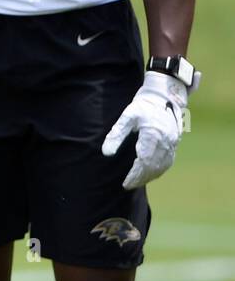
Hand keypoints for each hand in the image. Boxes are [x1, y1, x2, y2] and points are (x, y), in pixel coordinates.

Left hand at [102, 71, 190, 188]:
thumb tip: (106, 153)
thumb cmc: (143, 105)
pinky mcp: (175, 143)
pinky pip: (168, 161)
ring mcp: (172, 143)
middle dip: (140, 178)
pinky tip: (149, 173)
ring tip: (136, 181)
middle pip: (153, 167)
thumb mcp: (127, 116)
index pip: (144, 162)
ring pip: (162, 166)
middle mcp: (165, 142)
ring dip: (149, 176)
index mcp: (153, 136)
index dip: (135, 175)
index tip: (125, 183)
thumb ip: (116, 134)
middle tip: (128, 185)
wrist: (164, 96)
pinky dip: (158, 170)